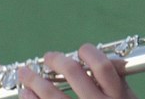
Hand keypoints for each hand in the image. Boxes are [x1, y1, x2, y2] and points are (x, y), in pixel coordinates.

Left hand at [16, 44, 137, 98]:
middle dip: (56, 60)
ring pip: (53, 95)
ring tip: (26, 73)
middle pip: (74, 74)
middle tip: (48, 57)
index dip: (90, 53)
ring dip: (35, 80)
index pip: (103, 66)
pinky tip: (26, 94)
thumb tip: (102, 61)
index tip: (81, 50)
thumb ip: (118, 85)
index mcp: (119, 98)